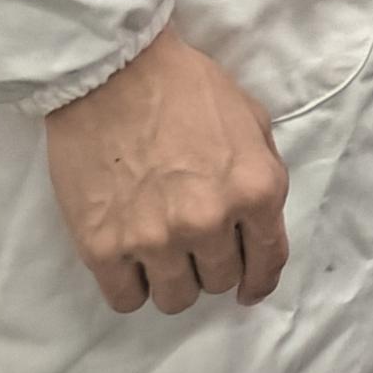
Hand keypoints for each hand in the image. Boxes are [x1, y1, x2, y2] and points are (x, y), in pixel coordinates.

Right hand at [43, 24, 288, 314]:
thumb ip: (263, 173)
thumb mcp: (252, 120)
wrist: (114, 74)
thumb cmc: (187, 87)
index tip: (250, 288)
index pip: (268, 260)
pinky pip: (126, 299)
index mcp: (256, 189)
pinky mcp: (104, 249)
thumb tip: (262, 222)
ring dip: (173, 280)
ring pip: (175, 299)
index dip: (260, 280)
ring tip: (161, 253)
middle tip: (194, 243)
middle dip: (213, 266)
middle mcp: (211, 222)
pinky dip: (132, 286)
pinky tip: (130, 262)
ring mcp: (156, 239)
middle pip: (220, 281)